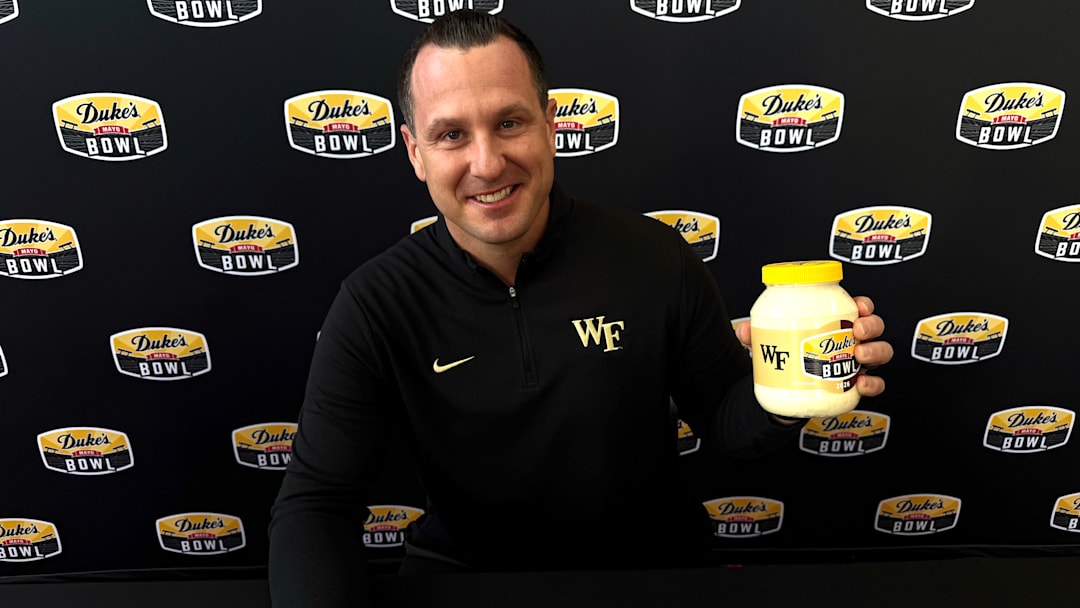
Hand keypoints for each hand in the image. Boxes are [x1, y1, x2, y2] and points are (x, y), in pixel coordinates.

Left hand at [735, 295, 893, 397]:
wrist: (784, 392)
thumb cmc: (785, 358)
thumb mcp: (770, 342)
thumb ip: (756, 335)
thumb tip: (744, 330)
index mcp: (834, 323)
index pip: (856, 307)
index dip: (864, 304)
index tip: (859, 305)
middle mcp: (850, 341)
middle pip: (873, 326)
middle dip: (871, 324)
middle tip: (858, 328)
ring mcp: (855, 363)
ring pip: (880, 352)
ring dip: (875, 351)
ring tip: (859, 354)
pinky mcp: (855, 385)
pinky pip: (875, 384)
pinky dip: (873, 383)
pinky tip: (862, 382)